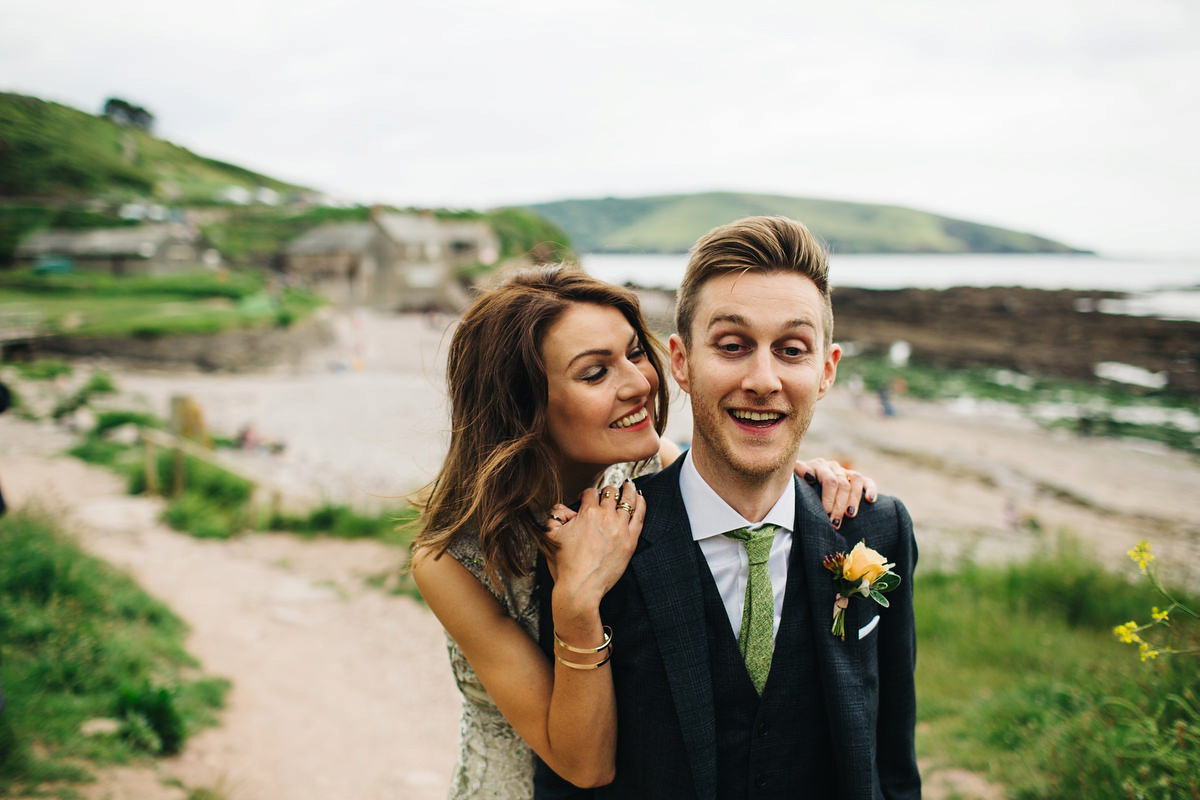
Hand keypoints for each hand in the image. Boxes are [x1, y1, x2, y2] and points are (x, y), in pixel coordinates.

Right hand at [544, 480, 643, 622]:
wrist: (580, 587)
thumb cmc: (564, 564)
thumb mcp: (551, 535)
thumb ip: (555, 515)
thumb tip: (563, 508)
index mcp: (586, 513)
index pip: (590, 492)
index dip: (588, 494)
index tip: (588, 499)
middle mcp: (605, 517)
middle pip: (610, 492)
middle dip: (607, 490)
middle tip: (608, 492)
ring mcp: (620, 528)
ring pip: (628, 499)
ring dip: (628, 489)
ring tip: (629, 484)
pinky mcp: (630, 540)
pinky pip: (640, 515)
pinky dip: (640, 503)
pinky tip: (639, 497)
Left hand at [794, 458, 877, 530]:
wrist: (802, 486)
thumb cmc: (797, 489)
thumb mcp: (793, 481)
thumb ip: (797, 475)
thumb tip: (810, 476)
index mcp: (817, 466)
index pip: (829, 480)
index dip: (829, 499)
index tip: (825, 514)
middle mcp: (832, 466)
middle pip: (841, 483)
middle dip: (839, 505)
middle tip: (835, 523)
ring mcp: (845, 471)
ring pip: (855, 480)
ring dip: (853, 499)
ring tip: (850, 515)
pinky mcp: (856, 479)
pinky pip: (867, 481)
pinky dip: (870, 489)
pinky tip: (870, 500)